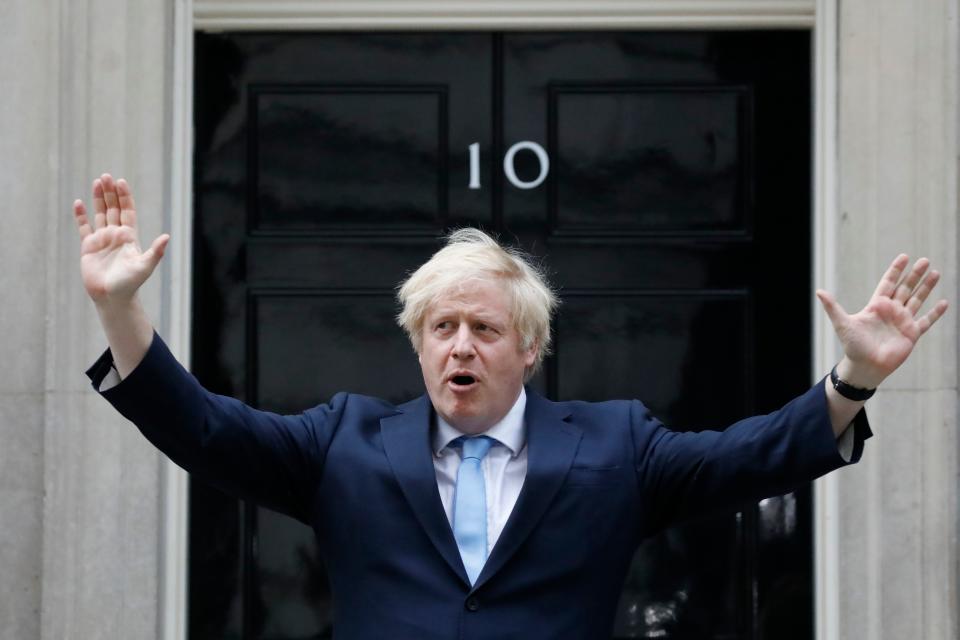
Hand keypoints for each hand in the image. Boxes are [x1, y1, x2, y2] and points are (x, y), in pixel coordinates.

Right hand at [73, 174, 168, 305]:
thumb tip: (168, 237)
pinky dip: (81, 216)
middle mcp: (116, 235)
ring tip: (97, 182)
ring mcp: (102, 240)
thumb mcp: (145, 266)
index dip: (125, 197)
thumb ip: (156, 251)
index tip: (121, 182)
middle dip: (110, 193)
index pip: (127, 211)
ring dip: (98, 199)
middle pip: (113, 208)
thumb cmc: (130, 283)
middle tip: (106, 176)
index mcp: (130, 236)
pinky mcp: (88, 247)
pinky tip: (79, 203)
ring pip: (100, 214)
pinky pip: (84, 228)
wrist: (113, 297)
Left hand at [816, 254, 948, 388]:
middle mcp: (891, 311)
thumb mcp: (842, 323)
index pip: (888, 283)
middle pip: (905, 288)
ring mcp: (903, 322)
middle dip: (914, 275)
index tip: (904, 257)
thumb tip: (818, 291)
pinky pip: (926, 321)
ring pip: (917, 300)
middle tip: (924, 260)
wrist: (865, 366)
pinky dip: (935, 313)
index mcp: (876, 306)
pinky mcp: (912, 334)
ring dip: (926, 288)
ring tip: (935, 273)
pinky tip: (944, 303)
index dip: (896, 271)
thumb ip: (833, 307)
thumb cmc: (853, 346)